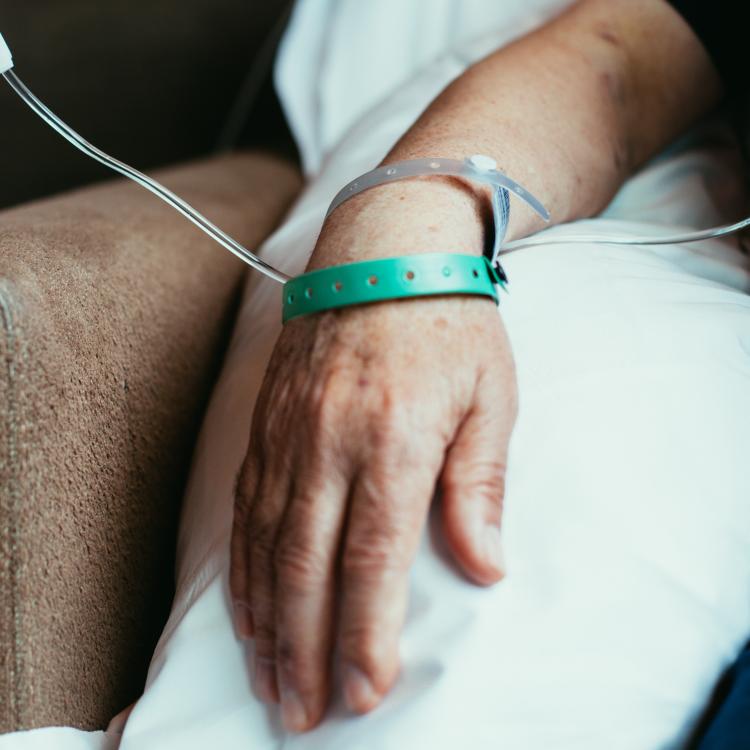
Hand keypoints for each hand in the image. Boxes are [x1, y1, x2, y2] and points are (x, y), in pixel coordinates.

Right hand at [229, 279, 517, 731]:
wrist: (386, 250)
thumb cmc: (450, 322)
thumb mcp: (492, 398)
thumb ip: (481, 486)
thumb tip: (484, 568)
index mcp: (394, 437)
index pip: (373, 558)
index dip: (366, 634)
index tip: (365, 691)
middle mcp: (328, 441)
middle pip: (307, 565)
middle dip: (305, 649)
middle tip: (303, 713)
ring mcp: (288, 432)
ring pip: (265, 545)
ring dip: (267, 622)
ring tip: (270, 680)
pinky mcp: (266, 423)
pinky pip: (246, 508)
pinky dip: (245, 567)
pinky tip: (248, 607)